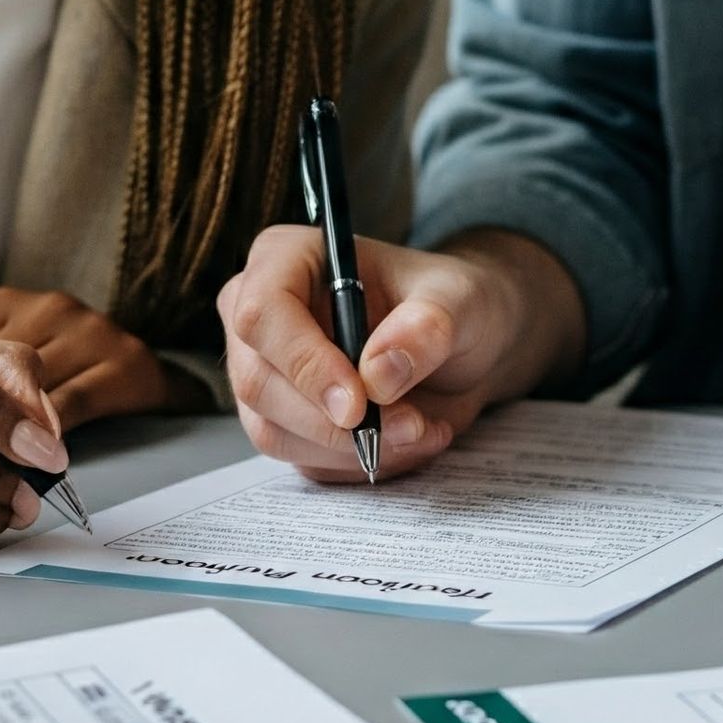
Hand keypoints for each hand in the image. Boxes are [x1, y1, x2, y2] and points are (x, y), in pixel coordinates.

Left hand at [0, 285, 198, 426]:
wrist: (153, 376)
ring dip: (5, 441)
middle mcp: (49, 309)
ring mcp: (90, 332)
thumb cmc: (67, 371)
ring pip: (30, 393)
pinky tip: (28, 470)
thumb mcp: (4, 355)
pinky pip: (71, 406)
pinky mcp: (125, 364)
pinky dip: (45, 442)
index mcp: (11, 304)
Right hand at [217, 227, 584, 480]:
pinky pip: (305, 461)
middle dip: (336, 422)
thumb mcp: (463, 302)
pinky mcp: (283, 423)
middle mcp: (261, 317)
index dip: (304, 363)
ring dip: (354, 448)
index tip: (358, 404)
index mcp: (285, 260)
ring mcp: (264, 374)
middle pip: (259, 383)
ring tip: (423, 428)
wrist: (463, 349)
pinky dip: (359, 462)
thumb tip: (378, 372)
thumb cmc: (451, 306)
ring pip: (276, 433)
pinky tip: (408, 440)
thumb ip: (427, 327)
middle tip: (413, 425)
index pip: (262, 314)